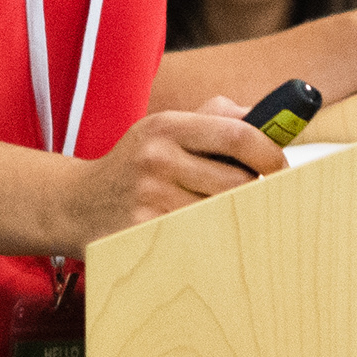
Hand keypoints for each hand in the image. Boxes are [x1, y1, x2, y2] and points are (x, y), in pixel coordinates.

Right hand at [63, 101, 289, 240]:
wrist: (76, 204)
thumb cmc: (137, 164)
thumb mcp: (167, 128)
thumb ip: (218, 117)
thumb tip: (272, 121)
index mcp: (167, 126)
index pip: (238, 135)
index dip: (270, 152)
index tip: (280, 165)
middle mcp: (157, 160)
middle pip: (238, 182)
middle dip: (254, 190)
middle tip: (252, 194)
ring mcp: (149, 200)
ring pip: (223, 214)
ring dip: (233, 217)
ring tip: (220, 213)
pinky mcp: (144, 236)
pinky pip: (201, 239)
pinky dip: (210, 237)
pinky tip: (201, 233)